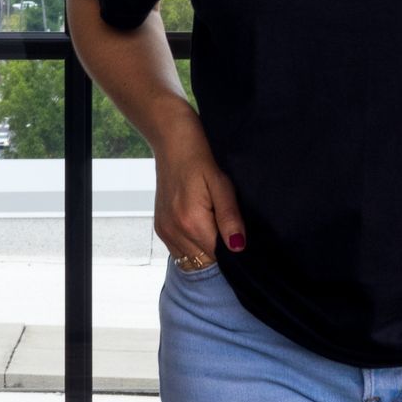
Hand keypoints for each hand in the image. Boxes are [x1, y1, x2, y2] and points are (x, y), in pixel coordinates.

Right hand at [153, 122, 246, 267]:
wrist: (171, 139)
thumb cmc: (199, 156)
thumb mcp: (221, 183)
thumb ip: (229, 217)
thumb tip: (238, 247)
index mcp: (191, 222)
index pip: (218, 257)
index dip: (233, 253)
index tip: (242, 241)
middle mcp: (174, 231)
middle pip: (204, 262)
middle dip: (219, 254)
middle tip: (230, 232)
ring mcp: (164, 230)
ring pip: (190, 259)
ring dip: (204, 251)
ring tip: (215, 227)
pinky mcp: (159, 226)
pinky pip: (178, 250)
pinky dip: (191, 246)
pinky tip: (200, 227)